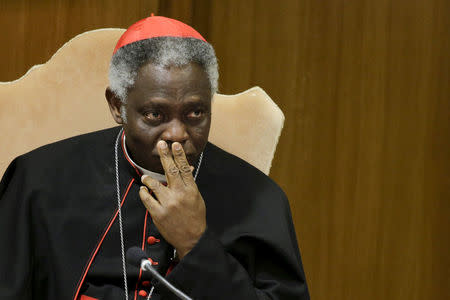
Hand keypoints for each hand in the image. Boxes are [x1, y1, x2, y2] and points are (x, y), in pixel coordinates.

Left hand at [139, 141, 205, 258]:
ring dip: (148, 179)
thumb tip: (187, 168)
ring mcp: (167, 204)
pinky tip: (143, 190)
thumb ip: (189, 184)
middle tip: (161, 145)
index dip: (179, 155)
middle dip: (165, 156)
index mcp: (191, 190)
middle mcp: (179, 195)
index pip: (184, 169)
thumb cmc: (195, 218)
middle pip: (171, 171)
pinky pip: (147, 199)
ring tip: (145, 177)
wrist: (192, 239)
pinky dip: (144, 192)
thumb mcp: (197, 198)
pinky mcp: (158, 214)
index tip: (175, 145)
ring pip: (154, 185)